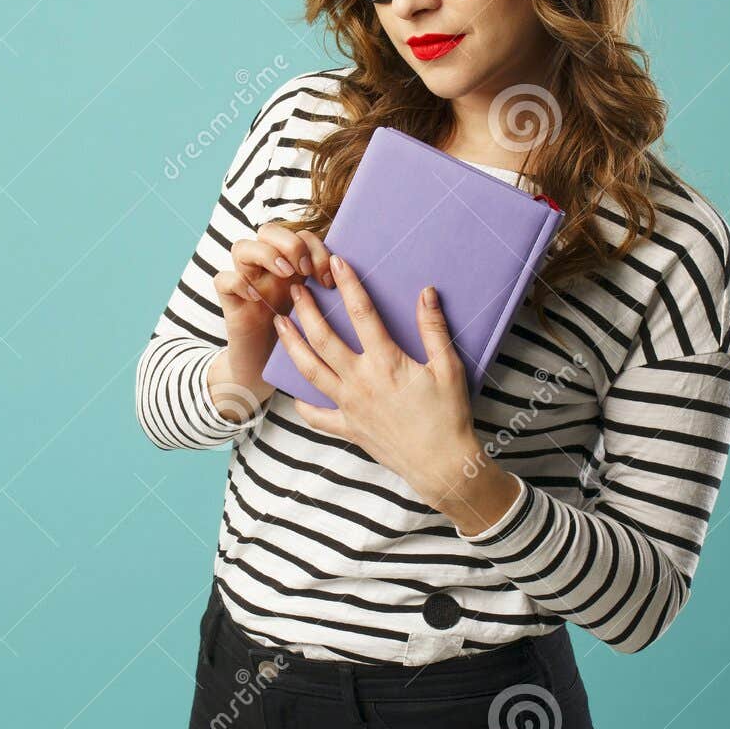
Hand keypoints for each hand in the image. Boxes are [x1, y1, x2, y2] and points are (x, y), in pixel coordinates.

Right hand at [210, 223, 333, 419]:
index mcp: (293, 269)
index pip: (301, 235)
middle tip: (307, 269)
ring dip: (264, 254)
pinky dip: (237, 283)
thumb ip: (343, 299)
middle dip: (290, 243)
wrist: (266, 372)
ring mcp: (247, 284)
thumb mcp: (326, 317)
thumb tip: (390, 290)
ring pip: (241, 247)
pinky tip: (257, 297)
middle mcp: (268, 271)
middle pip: (268, 229)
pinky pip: (222, 280)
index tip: (332, 275)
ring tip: (284, 272)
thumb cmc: (304, 346)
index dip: (317, 247)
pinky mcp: (231, 304)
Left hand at [269, 253, 487, 517]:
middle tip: (294, 287)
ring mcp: (350, 406)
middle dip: (307, 310)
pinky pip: (317, 416)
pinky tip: (293, 391)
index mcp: (386, 363)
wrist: (441, 466)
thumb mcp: (449, 368)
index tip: (337, 262)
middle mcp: (361, 381)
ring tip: (280, 324)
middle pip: (324, 339)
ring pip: (311, 371)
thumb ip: (434, 329)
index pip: (362, 314)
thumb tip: (426, 293)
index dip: (349, 285)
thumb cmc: (449, 416)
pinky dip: (303, 403)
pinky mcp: (348, 428)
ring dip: (292, 345)